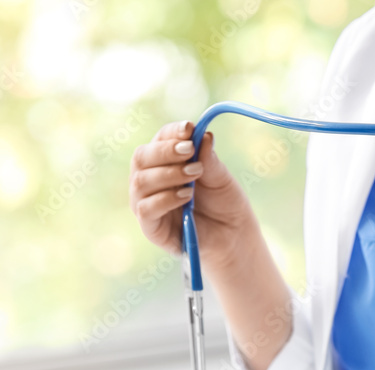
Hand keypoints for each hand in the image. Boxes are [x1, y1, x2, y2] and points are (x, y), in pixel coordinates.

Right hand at [129, 121, 257, 268]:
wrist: (233, 236)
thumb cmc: (224, 204)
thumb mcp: (221, 178)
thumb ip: (210, 159)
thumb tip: (203, 135)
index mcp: (165, 162)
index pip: (159, 140)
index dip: (171, 133)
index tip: (189, 129)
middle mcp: (150, 179)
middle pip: (142, 157)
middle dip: (165, 151)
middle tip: (190, 151)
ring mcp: (146, 203)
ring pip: (141, 181)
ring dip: (168, 174)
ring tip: (195, 174)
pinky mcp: (150, 226)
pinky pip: (145, 208)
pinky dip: (165, 199)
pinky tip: (186, 196)